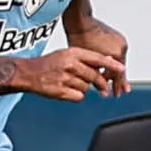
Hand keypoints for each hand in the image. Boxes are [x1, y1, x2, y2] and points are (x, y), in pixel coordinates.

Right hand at [14, 45, 128, 102]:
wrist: (28, 73)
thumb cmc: (49, 64)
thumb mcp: (66, 54)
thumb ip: (85, 58)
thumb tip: (105, 61)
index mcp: (72, 53)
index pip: (97, 59)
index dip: (111, 65)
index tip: (121, 69)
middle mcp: (70, 65)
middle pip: (95, 76)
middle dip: (100, 84)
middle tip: (103, 89)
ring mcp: (65, 78)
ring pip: (87, 88)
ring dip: (83, 89)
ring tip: (72, 84)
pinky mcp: (61, 92)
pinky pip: (79, 97)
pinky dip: (77, 96)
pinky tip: (68, 91)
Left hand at [64, 17, 128, 95]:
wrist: (80, 20)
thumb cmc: (80, 39)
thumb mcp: (88, 61)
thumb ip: (96, 75)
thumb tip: (102, 89)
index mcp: (116, 53)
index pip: (118, 74)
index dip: (116, 86)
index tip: (114, 94)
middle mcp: (121, 46)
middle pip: (120, 68)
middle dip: (117, 80)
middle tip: (119, 92)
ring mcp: (120, 41)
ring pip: (118, 61)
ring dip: (114, 71)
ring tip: (113, 81)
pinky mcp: (116, 37)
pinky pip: (116, 53)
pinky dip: (112, 61)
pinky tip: (108, 68)